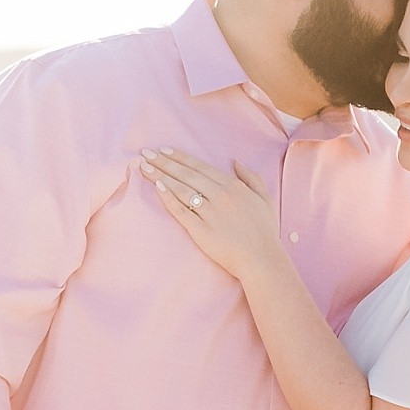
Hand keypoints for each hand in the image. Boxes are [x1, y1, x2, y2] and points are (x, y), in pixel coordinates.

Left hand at [140, 148, 282, 281]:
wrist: (262, 260)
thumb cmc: (265, 232)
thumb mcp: (265, 199)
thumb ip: (252, 177)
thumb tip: (235, 162)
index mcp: (233, 186)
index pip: (200, 166)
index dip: (180, 157)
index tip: (163, 150)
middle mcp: (220, 195)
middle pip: (186, 174)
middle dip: (164, 162)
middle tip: (146, 153)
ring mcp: (210, 213)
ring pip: (180, 189)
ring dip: (160, 176)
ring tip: (144, 167)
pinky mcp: (201, 231)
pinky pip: (181, 211)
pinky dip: (168, 198)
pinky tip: (156, 187)